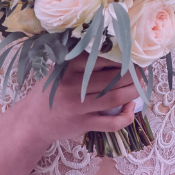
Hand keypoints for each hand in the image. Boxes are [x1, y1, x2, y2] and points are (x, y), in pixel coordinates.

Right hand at [11, 67, 142, 144]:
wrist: (31, 122)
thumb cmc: (51, 92)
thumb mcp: (59, 71)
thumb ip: (80, 62)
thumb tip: (114, 49)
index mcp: (68, 68)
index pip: (101, 58)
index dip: (121, 57)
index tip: (134, 55)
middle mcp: (73, 85)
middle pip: (112, 78)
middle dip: (133, 74)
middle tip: (142, 71)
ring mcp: (78, 107)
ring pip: (115, 98)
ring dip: (133, 92)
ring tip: (141, 86)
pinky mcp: (83, 125)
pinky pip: (112, 123)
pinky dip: (126, 116)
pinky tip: (130, 109)